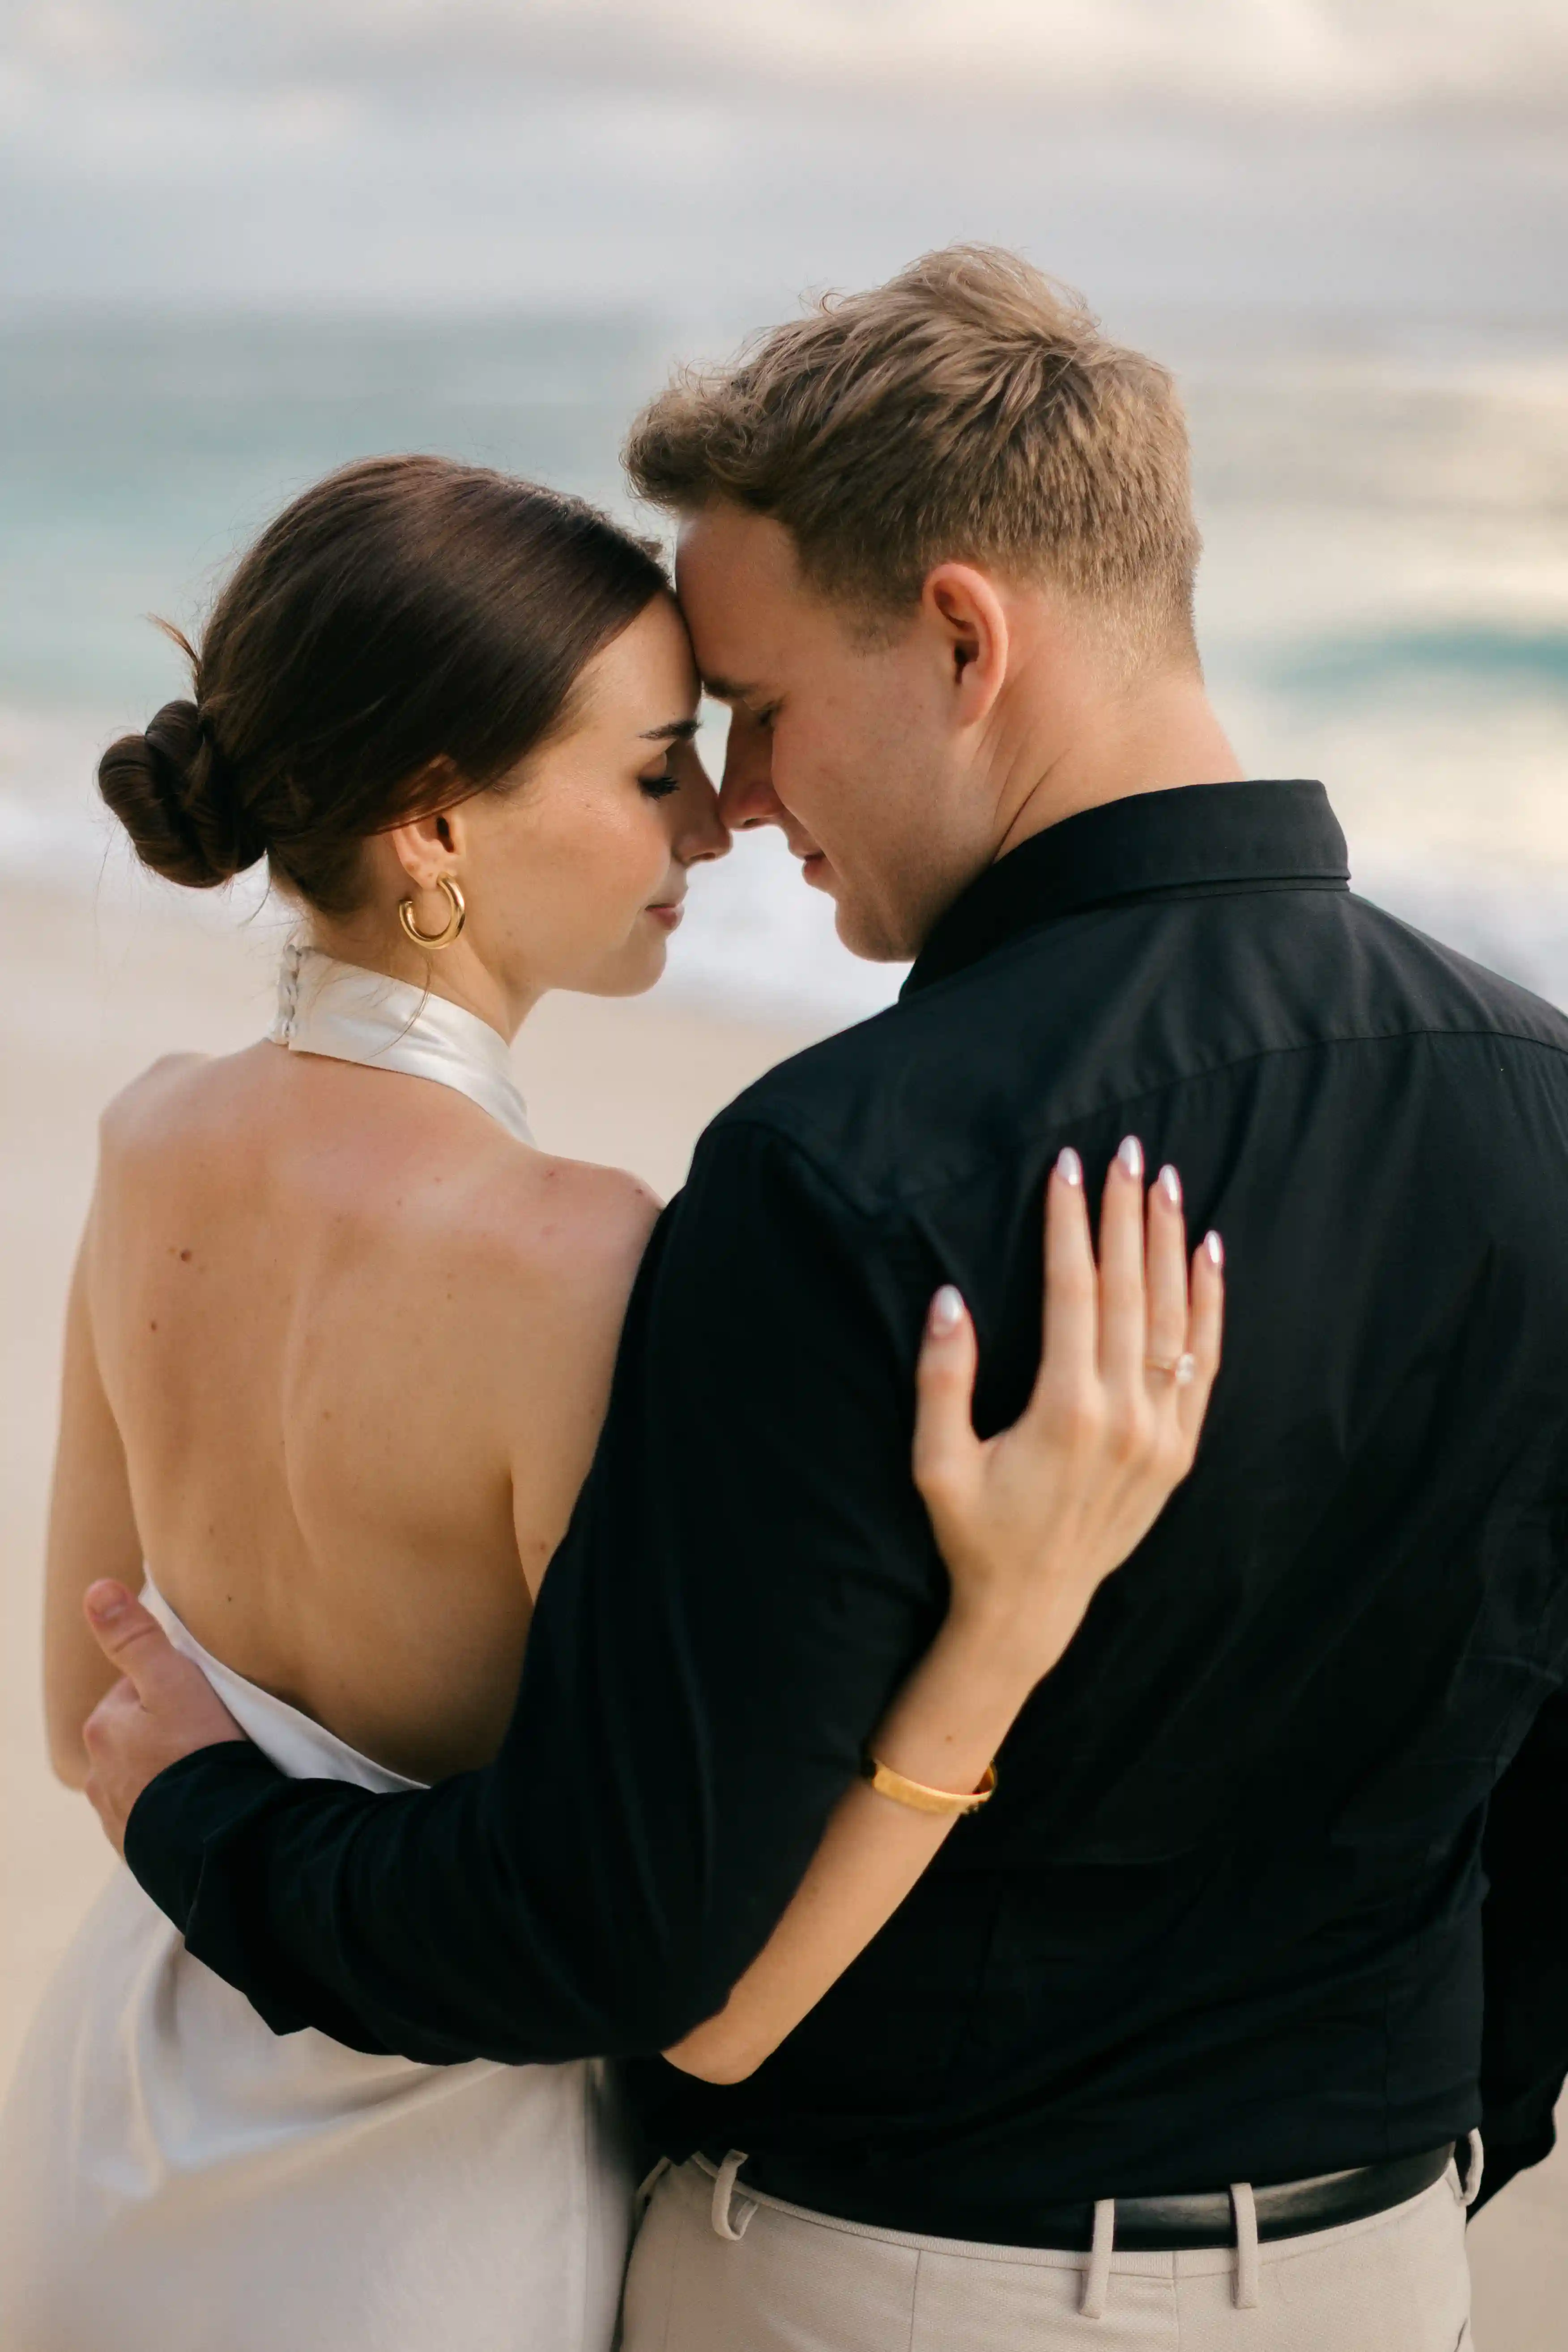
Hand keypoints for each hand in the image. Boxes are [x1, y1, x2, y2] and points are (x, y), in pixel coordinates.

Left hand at [80, 1581, 246, 1855]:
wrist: (220, 1840)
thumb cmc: (201, 1754)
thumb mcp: (174, 1682)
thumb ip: (137, 1637)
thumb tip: (96, 1589)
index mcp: (103, 1728)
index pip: (136, 1689)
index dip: (174, 1686)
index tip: (207, 1698)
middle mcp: (98, 1774)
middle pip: (138, 1734)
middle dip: (168, 1731)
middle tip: (214, 1735)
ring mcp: (116, 1815)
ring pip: (145, 1776)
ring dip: (171, 1772)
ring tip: (213, 1773)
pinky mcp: (139, 1848)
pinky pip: (156, 1816)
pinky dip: (175, 1809)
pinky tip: (204, 1806)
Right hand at [912, 1139, 1222, 1680]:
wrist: (1031, 1605)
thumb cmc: (973, 1532)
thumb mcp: (936, 1464)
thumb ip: (941, 1381)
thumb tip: (948, 1298)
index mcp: (1064, 1412)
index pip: (1073, 1291)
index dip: (1069, 1224)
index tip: (1068, 1167)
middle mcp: (1124, 1416)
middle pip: (1129, 1290)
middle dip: (1127, 1215)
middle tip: (1127, 1151)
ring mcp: (1160, 1433)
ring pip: (1173, 1317)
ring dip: (1169, 1244)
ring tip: (1167, 1182)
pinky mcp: (1179, 1449)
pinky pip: (1205, 1361)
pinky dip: (1210, 1303)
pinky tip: (1208, 1252)